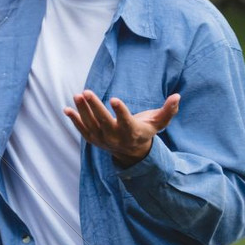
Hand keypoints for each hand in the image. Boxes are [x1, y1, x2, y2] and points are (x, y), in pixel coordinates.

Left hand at [64, 90, 180, 166]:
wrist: (132, 153)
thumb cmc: (145, 131)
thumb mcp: (158, 123)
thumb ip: (168, 111)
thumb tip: (178, 96)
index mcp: (132, 132)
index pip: (126, 121)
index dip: (120, 111)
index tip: (114, 99)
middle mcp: (116, 137)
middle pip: (104, 121)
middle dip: (95, 107)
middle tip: (86, 92)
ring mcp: (103, 139)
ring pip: (91, 124)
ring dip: (82, 111)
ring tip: (77, 95)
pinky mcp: (93, 140)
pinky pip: (82, 130)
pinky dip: (74, 120)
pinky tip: (67, 109)